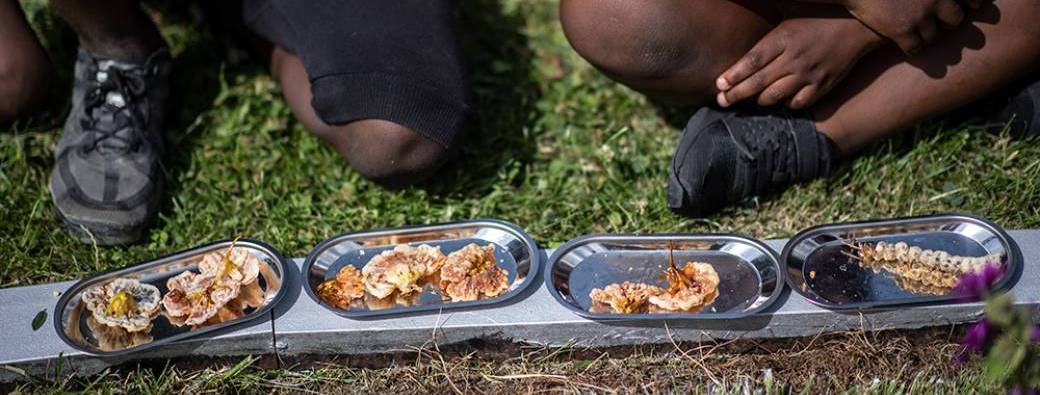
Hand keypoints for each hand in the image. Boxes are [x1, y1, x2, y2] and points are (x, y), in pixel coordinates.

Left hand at [716, 17, 882, 108]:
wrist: (859, 25)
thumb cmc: (818, 14)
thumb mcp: (789, 9)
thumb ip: (764, 10)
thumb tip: (737, 1)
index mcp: (784, 38)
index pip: (752, 62)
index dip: (733, 76)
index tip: (718, 85)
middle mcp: (795, 58)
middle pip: (758, 83)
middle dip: (736, 95)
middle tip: (721, 101)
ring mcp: (810, 74)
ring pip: (776, 97)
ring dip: (758, 101)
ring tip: (747, 102)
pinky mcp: (823, 85)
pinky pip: (799, 103)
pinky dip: (786, 104)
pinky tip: (778, 101)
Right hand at [843, 0, 983, 53]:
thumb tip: (970, 0)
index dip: (971, 3)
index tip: (968, 6)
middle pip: (955, 20)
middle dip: (947, 24)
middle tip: (938, 24)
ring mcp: (920, 15)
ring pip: (934, 37)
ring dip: (926, 37)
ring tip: (915, 33)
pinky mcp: (902, 31)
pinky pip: (915, 49)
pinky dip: (910, 48)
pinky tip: (902, 43)